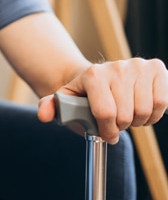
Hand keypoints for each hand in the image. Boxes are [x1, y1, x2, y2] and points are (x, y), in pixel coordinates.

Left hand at [37, 57, 167, 142]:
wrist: (99, 78)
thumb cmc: (82, 95)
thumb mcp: (63, 101)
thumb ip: (50, 107)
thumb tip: (43, 115)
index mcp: (93, 74)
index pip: (105, 113)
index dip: (106, 130)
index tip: (105, 133)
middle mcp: (117, 67)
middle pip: (127, 114)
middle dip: (121, 126)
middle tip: (115, 121)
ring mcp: (138, 66)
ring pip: (145, 110)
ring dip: (138, 121)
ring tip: (127, 115)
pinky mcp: (156, 68)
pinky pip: (162, 102)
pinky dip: (154, 114)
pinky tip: (142, 110)